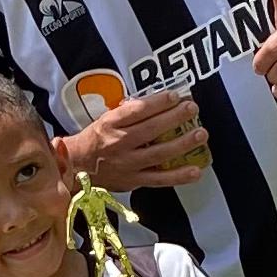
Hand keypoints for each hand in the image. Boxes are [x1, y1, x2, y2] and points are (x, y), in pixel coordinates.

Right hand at [72, 82, 211, 186]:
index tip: (175, 96)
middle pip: (151, 129)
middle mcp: (119, 143)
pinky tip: (195, 171)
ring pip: (159, 153)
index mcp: (110, 124)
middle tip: (192, 108)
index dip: (158, 102)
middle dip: (175, 118)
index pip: (137, 110)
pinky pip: (160, 179)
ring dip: (183, 143)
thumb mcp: (105, 120)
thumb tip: (154, 103)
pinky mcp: (134, 181)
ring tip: (200, 134)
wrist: (76, 167)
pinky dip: (179, 176)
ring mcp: (128, 164)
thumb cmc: (94, 141)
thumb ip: (128, 113)